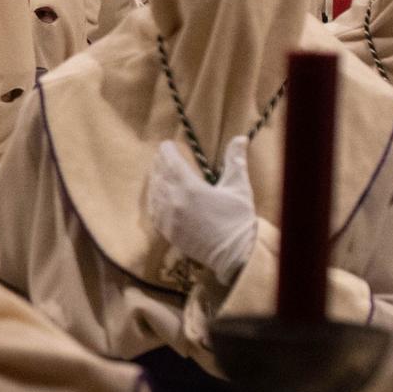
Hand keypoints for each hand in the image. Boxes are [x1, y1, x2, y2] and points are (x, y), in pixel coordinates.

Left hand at [147, 136, 257, 284]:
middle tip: (161, 156)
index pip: (171, 163)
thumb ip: (235, 161)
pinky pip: (153, 211)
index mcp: (191, 188)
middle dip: (159, 163)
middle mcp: (174, 201)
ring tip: (157, 172)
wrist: (236, 254)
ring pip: (154, 193)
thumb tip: (240, 138)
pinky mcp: (167, 232)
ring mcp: (168, 218)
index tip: (166, 145)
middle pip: (159, 176)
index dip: (167, 151)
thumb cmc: (239, 220)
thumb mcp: (239, 188)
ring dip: (154, 180)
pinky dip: (153, 199)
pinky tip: (155, 195)